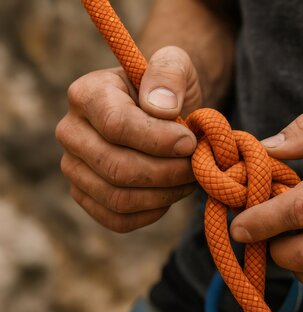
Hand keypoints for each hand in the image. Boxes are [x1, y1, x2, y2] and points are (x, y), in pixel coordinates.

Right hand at [56, 46, 200, 231]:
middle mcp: (71, 132)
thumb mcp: (175, 65)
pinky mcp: (85, 195)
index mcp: (87, 94)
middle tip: (196, 166)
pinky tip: (170, 194)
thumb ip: (169, 73)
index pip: (117, 126)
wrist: (162, 113)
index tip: (190, 142)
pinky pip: (117, 219)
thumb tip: (160, 109)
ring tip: (189, 179)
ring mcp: (74, 167)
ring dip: (164, 194)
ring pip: (118, 198)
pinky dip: (152, 213)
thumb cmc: (168, 89)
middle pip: (117, 167)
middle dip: (168, 172)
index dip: (160, 140)